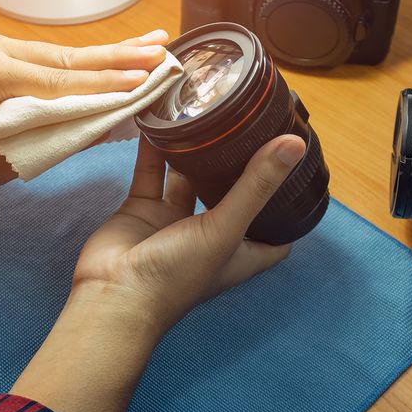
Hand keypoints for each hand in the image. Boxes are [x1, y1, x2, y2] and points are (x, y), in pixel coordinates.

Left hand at [0, 29, 169, 189]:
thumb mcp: (2, 159)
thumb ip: (49, 137)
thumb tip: (101, 123)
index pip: (61, 82)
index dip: (107, 85)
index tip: (146, 82)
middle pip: (72, 58)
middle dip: (122, 58)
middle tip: (164, 53)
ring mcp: (3, 44)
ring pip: (70, 54)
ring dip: (114, 54)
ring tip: (156, 47)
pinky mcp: (9, 50)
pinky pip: (58, 58)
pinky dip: (91, 60)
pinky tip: (123, 53)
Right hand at [67, 135, 307, 336]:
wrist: (112, 295)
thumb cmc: (176, 276)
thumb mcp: (226, 230)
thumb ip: (256, 186)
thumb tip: (294, 145)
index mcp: (240, 251)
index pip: (277, 231)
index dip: (290, 207)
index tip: (300, 172)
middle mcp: (211, 235)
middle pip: (233, 196)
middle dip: (241, 166)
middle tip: (254, 128)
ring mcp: (174, 222)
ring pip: (189, 179)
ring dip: (196, 153)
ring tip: (208, 117)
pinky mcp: (143, 210)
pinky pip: (151, 173)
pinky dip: (155, 149)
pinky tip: (161, 120)